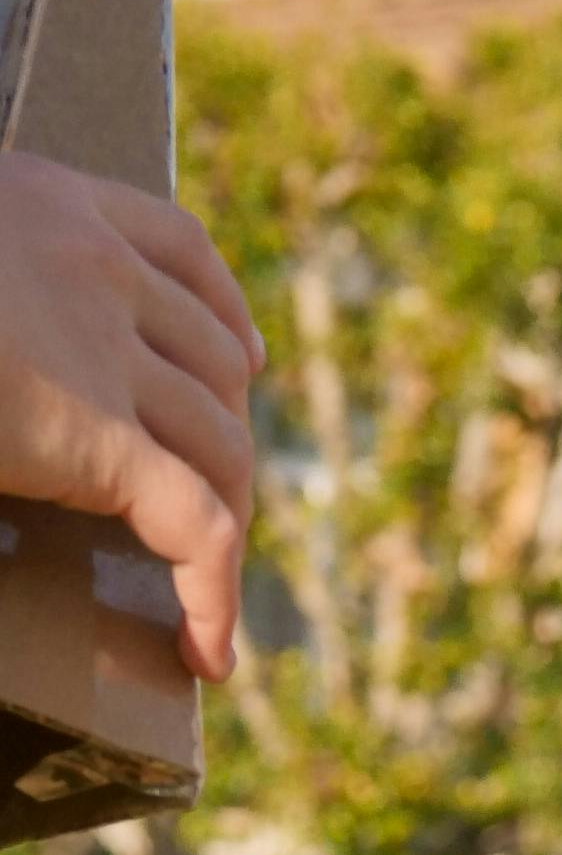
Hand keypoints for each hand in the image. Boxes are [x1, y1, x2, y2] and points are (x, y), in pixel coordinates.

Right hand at [0, 150, 261, 678]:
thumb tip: (10, 369)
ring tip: (209, 592)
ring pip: (220, 446)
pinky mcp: (100, 440)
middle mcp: (94, 262)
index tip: (245, 362)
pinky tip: (207, 653)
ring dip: (229, 522)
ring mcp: (104, 347)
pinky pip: (196, 527)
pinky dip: (214, 599)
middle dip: (227, 433)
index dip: (224, 314)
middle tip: (215, 498)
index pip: (177, 248)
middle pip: (212, 357)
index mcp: (47, 201)